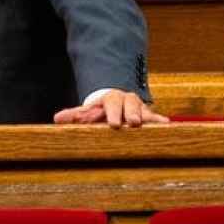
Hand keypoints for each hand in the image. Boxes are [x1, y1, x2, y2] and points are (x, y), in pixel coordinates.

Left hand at [52, 89, 168, 127]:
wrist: (116, 104)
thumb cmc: (100, 112)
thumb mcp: (87, 112)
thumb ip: (74, 115)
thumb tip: (57, 119)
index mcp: (110, 99)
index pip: (112, 103)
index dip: (113, 112)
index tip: (114, 124)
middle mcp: (127, 100)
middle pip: (130, 103)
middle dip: (132, 113)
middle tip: (133, 123)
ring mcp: (139, 108)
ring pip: (145, 110)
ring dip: (149, 117)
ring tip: (155, 124)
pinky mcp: (149, 116)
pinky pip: (156, 117)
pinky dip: (160, 121)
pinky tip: (167, 125)